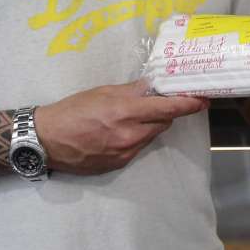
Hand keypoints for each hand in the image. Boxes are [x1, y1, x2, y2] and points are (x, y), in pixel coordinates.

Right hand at [35, 79, 208, 174]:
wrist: (47, 140)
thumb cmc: (71, 110)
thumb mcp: (102, 92)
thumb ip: (131, 91)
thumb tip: (153, 86)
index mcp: (125, 112)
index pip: (167, 108)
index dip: (188, 104)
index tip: (202, 100)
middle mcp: (130, 134)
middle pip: (163, 123)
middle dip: (163, 112)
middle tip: (157, 103)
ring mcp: (125, 152)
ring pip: (151, 136)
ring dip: (149, 125)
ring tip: (130, 117)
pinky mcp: (119, 164)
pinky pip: (137, 148)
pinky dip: (135, 138)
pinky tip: (118, 132)